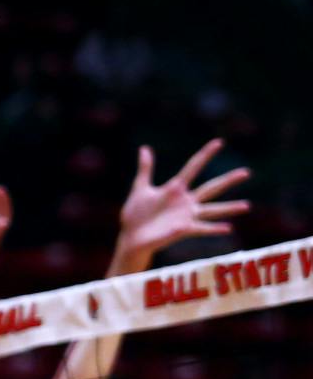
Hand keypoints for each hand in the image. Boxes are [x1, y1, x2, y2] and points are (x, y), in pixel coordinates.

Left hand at [116, 140, 249, 265]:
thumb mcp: (140, 188)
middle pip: (211, 188)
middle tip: (247, 172)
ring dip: (229, 208)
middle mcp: (186, 202)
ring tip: (247, 205)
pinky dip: (214, 228)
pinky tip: (228, 228)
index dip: (205, 154)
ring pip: (212, 210)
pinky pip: (201, 229)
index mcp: (176, 189)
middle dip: (228, 180)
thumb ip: (145, 169)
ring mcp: (186, 216)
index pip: (193, 167)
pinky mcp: (182, 230)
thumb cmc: (136, 214)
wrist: (131, 236)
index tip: (219, 142)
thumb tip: (144, 148)